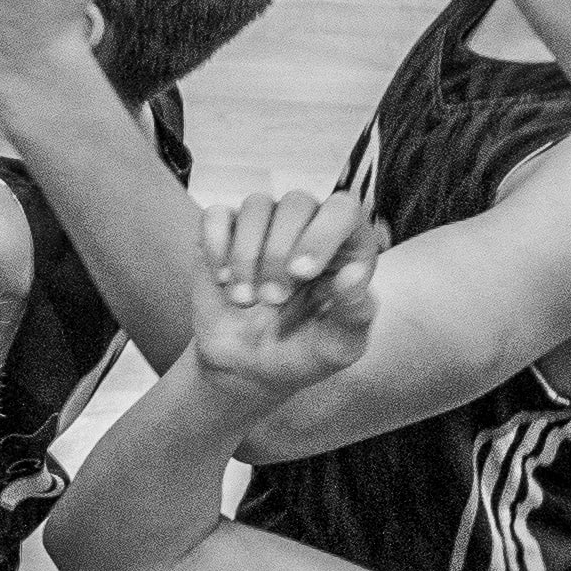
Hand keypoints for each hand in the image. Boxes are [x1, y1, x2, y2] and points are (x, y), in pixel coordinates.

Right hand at [187, 184, 387, 412]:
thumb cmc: (302, 353)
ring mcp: (266, 224)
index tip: (301, 272)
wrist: (247, 367)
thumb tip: (354, 274)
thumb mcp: (338, 346)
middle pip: (297, 203)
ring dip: (246, 255)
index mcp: (346, 246)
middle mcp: (309, 225)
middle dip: (278, 253)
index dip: (322, 232)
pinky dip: (215, 245)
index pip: (343, 209)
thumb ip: (354, 312)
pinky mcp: (225, 231)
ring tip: (243, 299)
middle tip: (272, 299)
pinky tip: (221, 278)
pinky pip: (216, 215)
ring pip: (256, 205)